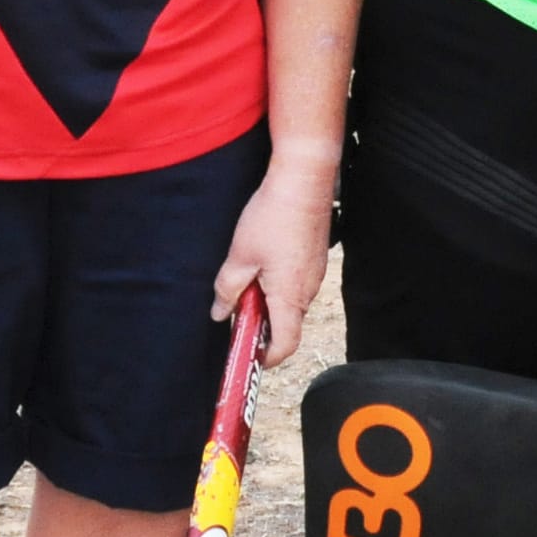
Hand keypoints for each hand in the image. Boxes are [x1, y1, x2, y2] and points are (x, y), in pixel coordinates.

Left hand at [212, 158, 336, 365]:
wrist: (303, 180)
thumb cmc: (273, 216)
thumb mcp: (240, 256)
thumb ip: (229, 290)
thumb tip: (221, 313)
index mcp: (289, 296)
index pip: (285, 345)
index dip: (266, 357)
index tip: (247, 354)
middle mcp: (308, 290)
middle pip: (287, 324)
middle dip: (262, 323)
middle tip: (236, 308)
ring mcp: (315, 274)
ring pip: (291, 301)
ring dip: (269, 300)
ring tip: (247, 276)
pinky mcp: (316, 259)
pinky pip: (297, 283)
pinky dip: (279, 283)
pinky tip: (263, 259)